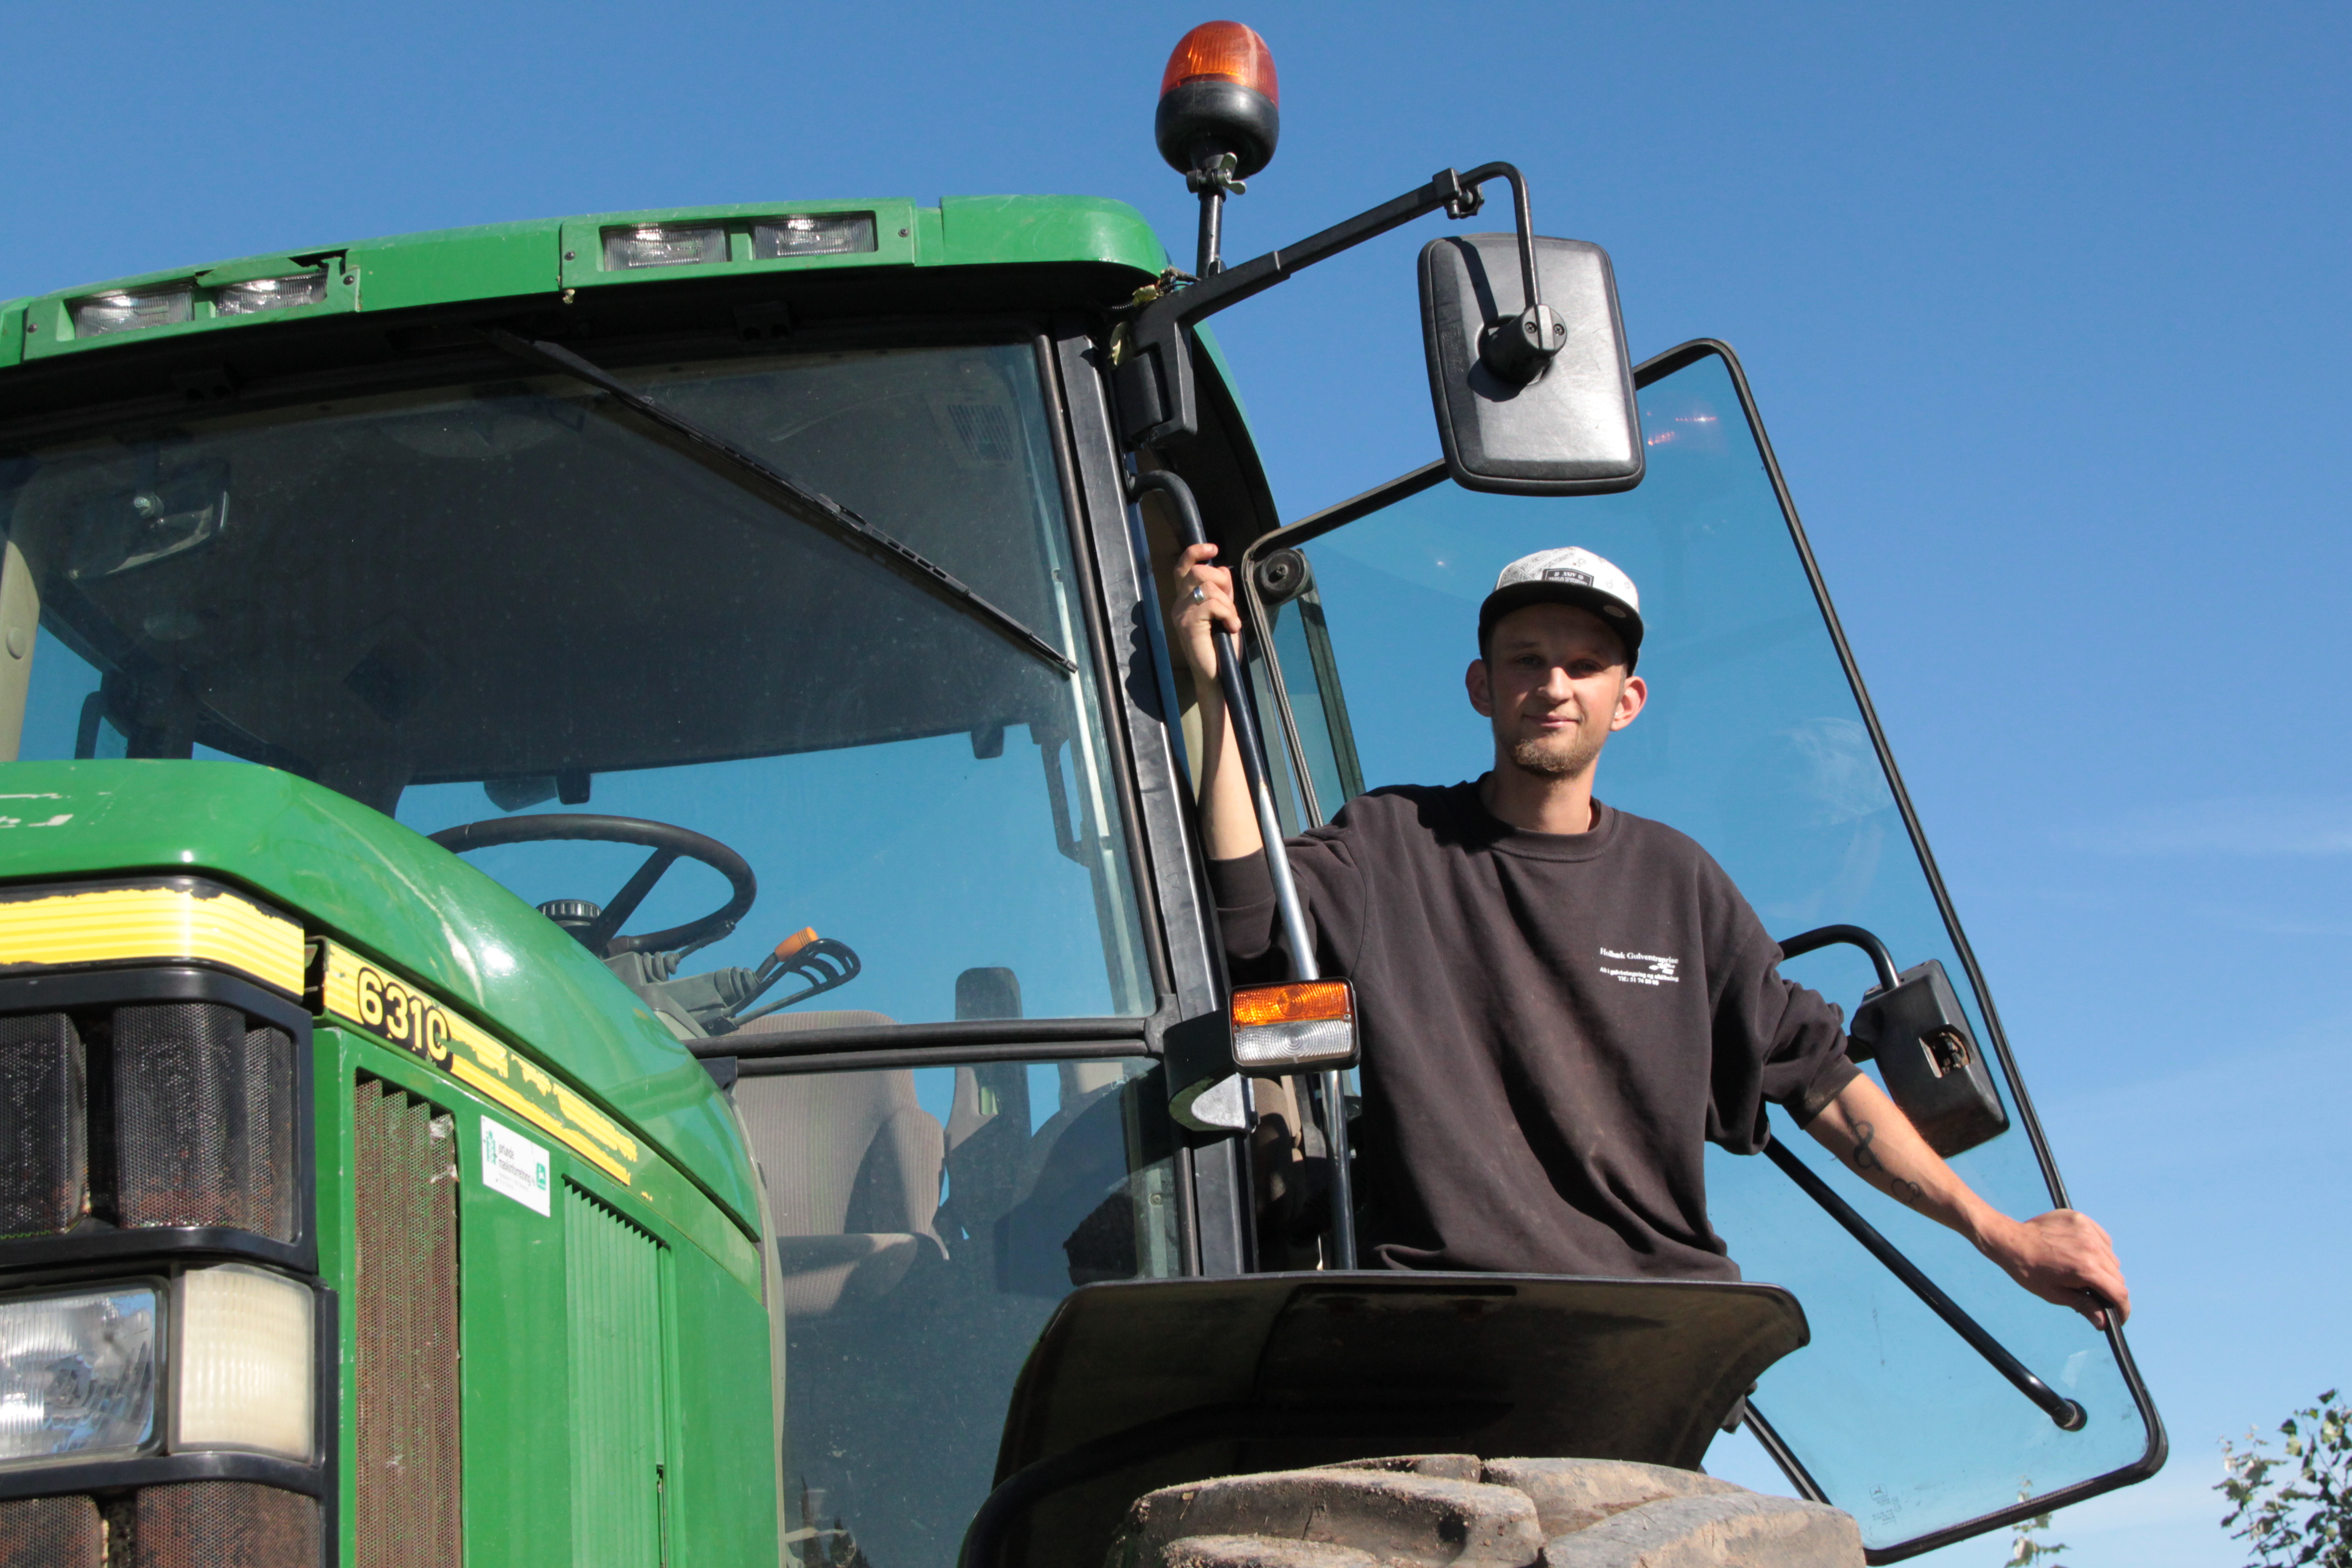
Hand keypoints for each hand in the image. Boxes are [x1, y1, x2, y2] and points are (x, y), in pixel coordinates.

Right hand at [1172, 542, 1240, 683]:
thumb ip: (1222, 591)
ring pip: (1208, 586)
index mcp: (1185, 600)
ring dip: (1228, 603)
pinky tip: (1231, 627)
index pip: (1183, 566)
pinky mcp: (1188, 624)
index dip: (1195, 552)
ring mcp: (1181, 613)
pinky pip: (1213, 603)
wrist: (1217, 676)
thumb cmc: (1221, 648)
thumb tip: (1222, 568)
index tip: (1213, 548)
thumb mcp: (1225, 613)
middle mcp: (1179, 604)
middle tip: (1229, 604)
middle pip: (1198, 571)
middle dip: (1222, 581)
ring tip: (1231, 621)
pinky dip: (1229, 614)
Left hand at [1978, 1208, 2130, 1328]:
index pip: (2119, 1293)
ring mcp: (2087, 1231)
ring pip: (2111, 1258)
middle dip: (2110, 1290)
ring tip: (2084, 1274)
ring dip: (2105, 1270)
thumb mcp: (2054, 1294)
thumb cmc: (2028, 1270)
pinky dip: (2099, 1250)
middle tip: (2095, 1296)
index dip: (2123, 1309)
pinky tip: (2082, 1255)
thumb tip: (2104, 1323)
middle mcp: (2092, 1248)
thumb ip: (2084, 1306)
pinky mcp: (2081, 1219)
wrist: (2009, 1240)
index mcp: (2086, 1269)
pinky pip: (2102, 1240)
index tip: (2120, 1318)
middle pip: (2117, 1276)